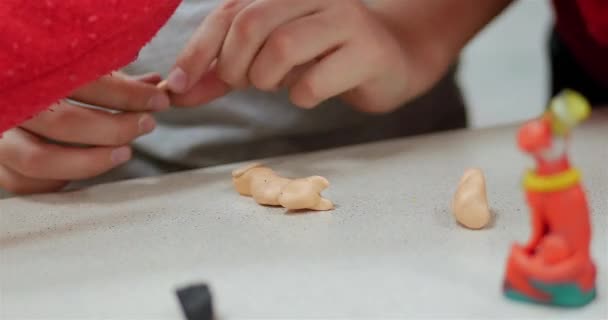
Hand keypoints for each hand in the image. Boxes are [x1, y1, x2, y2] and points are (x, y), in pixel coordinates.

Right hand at [0, 72, 169, 194]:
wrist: (6, 90)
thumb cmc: (47, 79)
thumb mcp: (77, 69)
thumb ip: (113, 79)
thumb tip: (157, 84)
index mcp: (30, 69)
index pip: (86, 81)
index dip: (129, 93)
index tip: (160, 99)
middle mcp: (10, 103)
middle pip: (66, 123)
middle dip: (115, 128)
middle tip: (147, 124)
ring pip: (41, 160)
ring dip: (91, 161)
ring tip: (125, 153)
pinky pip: (24, 182)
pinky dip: (59, 181)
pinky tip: (88, 167)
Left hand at [167, 0, 409, 112]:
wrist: (391, 60)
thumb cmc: (324, 57)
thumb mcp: (269, 59)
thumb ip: (226, 70)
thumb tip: (179, 91)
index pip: (229, 12)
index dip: (198, 50)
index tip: (179, 85)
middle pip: (252, 23)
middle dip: (234, 66)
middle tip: (244, 83)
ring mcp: (345, 19)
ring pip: (283, 47)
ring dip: (268, 79)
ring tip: (280, 84)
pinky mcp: (368, 51)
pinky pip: (315, 81)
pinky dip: (303, 96)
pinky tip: (312, 92)